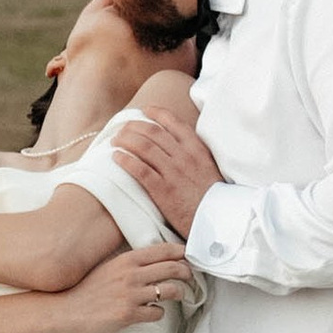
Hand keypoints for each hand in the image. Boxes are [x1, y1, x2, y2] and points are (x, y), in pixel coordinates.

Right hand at [54, 244, 194, 332]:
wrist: (66, 308)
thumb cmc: (87, 288)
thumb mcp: (109, 267)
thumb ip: (130, 263)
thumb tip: (154, 261)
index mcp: (126, 260)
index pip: (163, 250)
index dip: (181, 252)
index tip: (187, 256)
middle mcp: (131, 275)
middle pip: (173, 268)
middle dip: (187, 272)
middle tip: (190, 276)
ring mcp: (131, 295)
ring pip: (170, 290)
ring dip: (178, 293)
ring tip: (177, 294)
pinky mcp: (129, 314)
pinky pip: (157, 312)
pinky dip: (158, 312)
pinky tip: (152, 311)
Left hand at [111, 114, 224, 238]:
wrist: (217, 221)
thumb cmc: (213, 198)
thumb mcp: (209, 168)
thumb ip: (194, 154)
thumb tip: (177, 143)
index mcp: (197, 149)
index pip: (174, 122)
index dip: (156, 113)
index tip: (144, 110)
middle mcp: (184, 157)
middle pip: (153, 132)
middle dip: (134, 126)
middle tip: (123, 128)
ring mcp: (173, 173)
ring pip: (143, 147)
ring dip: (125, 140)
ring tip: (115, 140)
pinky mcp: (163, 190)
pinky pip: (139, 169)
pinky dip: (125, 160)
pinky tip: (116, 157)